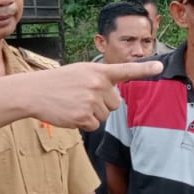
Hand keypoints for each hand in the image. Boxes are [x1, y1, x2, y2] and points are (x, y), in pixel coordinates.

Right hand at [28, 60, 162, 130]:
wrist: (33, 92)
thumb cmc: (58, 82)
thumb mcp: (81, 72)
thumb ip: (100, 79)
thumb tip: (116, 96)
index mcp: (98, 71)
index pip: (125, 70)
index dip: (144, 69)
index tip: (159, 67)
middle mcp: (97, 85)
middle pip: (116, 103)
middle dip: (103, 104)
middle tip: (83, 97)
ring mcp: (91, 101)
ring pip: (106, 116)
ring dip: (93, 114)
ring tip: (75, 104)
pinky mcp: (84, 117)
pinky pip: (95, 126)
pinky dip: (85, 123)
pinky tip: (72, 113)